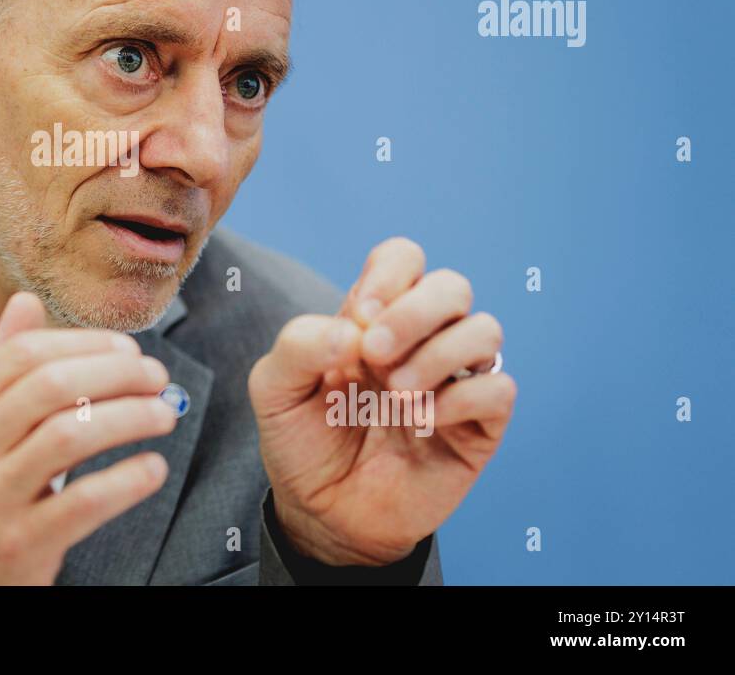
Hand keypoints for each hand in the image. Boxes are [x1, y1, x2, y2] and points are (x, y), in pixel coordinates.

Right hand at [0, 291, 175, 583]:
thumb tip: (27, 303)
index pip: (22, 355)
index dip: (84, 343)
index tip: (126, 348)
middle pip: (53, 386)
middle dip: (117, 373)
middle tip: (155, 376)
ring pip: (71, 435)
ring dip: (130, 417)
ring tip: (163, 414)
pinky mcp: (20, 544)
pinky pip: (85, 501)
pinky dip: (127, 479)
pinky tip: (151, 468)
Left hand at [248, 237, 516, 566]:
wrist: (322, 514)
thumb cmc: (301, 442)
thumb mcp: (273, 389)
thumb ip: (298, 344)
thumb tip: (354, 330)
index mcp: (374, 319)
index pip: (404, 259)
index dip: (389, 275)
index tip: (361, 316)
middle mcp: (420, 341)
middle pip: (452, 285)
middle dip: (415, 311)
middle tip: (374, 356)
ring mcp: (452, 380)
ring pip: (486, 330)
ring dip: (438, 354)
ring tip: (396, 395)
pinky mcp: (477, 426)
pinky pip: (499, 388)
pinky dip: (462, 398)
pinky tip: (422, 422)